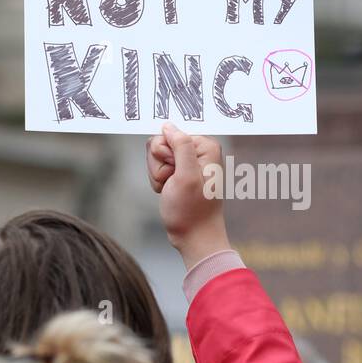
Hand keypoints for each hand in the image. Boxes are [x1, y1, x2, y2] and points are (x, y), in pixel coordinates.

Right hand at [145, 123, 229, 267]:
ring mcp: (188, 162)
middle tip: (172, 182)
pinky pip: (158, 168)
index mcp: (205, 147)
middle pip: (160, 144)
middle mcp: (198, 151)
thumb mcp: (186, 175)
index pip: (170, 134)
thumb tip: (169, 126)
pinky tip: (169, 192)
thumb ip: (180, 146)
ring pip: (156, 157)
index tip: (175, 172)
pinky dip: (159, 181)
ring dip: (158, 175)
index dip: (166, 154)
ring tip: (171, 189)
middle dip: (160, 166)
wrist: (194, 237)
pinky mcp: (179, 172)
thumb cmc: (192, 211)